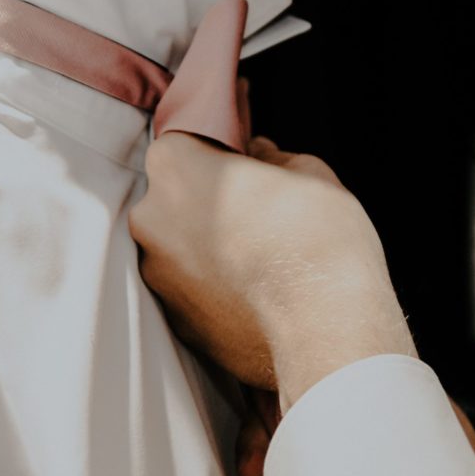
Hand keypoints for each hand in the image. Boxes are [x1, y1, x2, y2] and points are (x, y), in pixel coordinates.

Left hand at [130, 133, 415, 411]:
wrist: (324, 331)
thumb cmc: (318, 239)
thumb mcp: (309, 174)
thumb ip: (271, 157)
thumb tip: (260, 153)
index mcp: (176, 168)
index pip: (181, 145)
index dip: (214, 155)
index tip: (244, 168)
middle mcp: (150, 218)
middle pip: (172, 197)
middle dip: (205, 202)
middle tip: (255, 214)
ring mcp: (156, 274)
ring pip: (177, 247)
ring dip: (206, 246)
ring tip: (258, 260)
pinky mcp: (173, 319)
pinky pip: (188, 290)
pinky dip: (211, 288)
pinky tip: (253, 293)